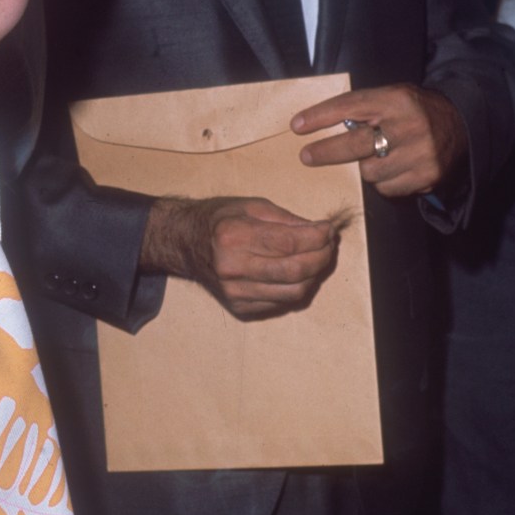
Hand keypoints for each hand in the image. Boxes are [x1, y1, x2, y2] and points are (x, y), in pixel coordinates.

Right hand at [142, 195, 339, 319]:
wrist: (185, 244)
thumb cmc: (220, 219)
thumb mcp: (252, 206)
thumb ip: (288, 220)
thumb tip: (321, 231)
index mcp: (235, 236)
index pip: (291, 242)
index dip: (319, 237)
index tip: (330, 230)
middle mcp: (234, 268)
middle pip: (296, 271)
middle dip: (322, 257)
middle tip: (329, 246)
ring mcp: (236, 292)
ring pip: (294, 292)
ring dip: (314, 275)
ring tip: (316, 259)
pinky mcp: (239, 307)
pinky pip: (281, 303)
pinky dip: (296, 288)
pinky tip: (296, 273)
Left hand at [290, 84, 466, 198]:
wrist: (463, 126)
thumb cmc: (416, 111)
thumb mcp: (393, 98)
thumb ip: (365, 110)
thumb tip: (321, 127)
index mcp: (397, 100)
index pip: (351, 106)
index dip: (321, 117)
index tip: (297, 126)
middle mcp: (409, 126)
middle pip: (356, 144)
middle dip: (327, 152)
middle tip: (306, 157)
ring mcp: (420, 154)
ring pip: (370, 172)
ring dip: (364, 168)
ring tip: (376, 157)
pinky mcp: (427, 177)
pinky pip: (388, 188)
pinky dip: (383, 182)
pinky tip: (394, 169)